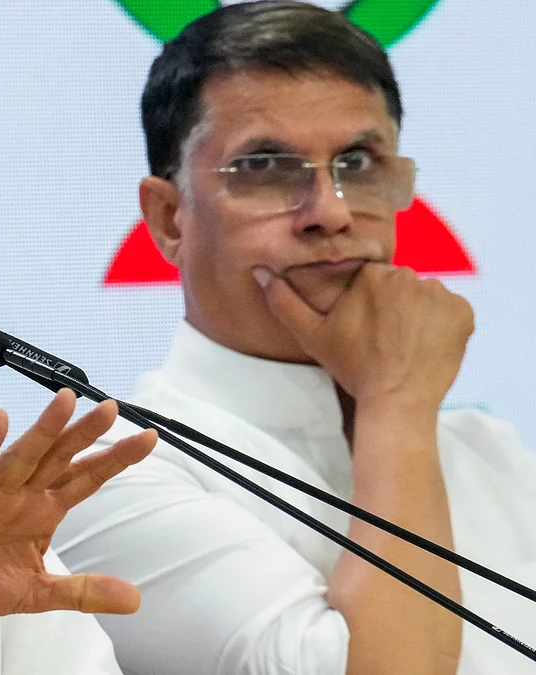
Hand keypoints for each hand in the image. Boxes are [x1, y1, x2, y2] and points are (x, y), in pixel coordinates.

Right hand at [0, 389, 156, 617]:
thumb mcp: (37, 593)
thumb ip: (83, 592)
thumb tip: (135, 599)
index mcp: (41, 511)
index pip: (86, 479)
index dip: (115, 458)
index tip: (148, 437)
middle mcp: (20, 495)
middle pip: (59, 458)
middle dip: (86, 434)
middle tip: (112, 407)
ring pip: (23, 456)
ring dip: (44, 429)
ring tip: (65, 401)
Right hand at [254, 262, 473, 408]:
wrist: (397, 400)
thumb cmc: (354, 367)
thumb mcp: (312, 336)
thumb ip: (285, 302)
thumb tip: (261, 272)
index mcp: (371, 275)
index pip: (371, 278)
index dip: (367, 302)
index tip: (365, 325)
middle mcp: (408, 276)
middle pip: (399, 285)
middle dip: (393, 305)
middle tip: (384, 337)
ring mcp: (439, 294)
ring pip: (425, 296)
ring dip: (418, 314)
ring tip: (406, 343)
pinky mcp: (463, 312)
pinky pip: (450, 310)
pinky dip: (442, 325)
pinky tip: (426, 345)